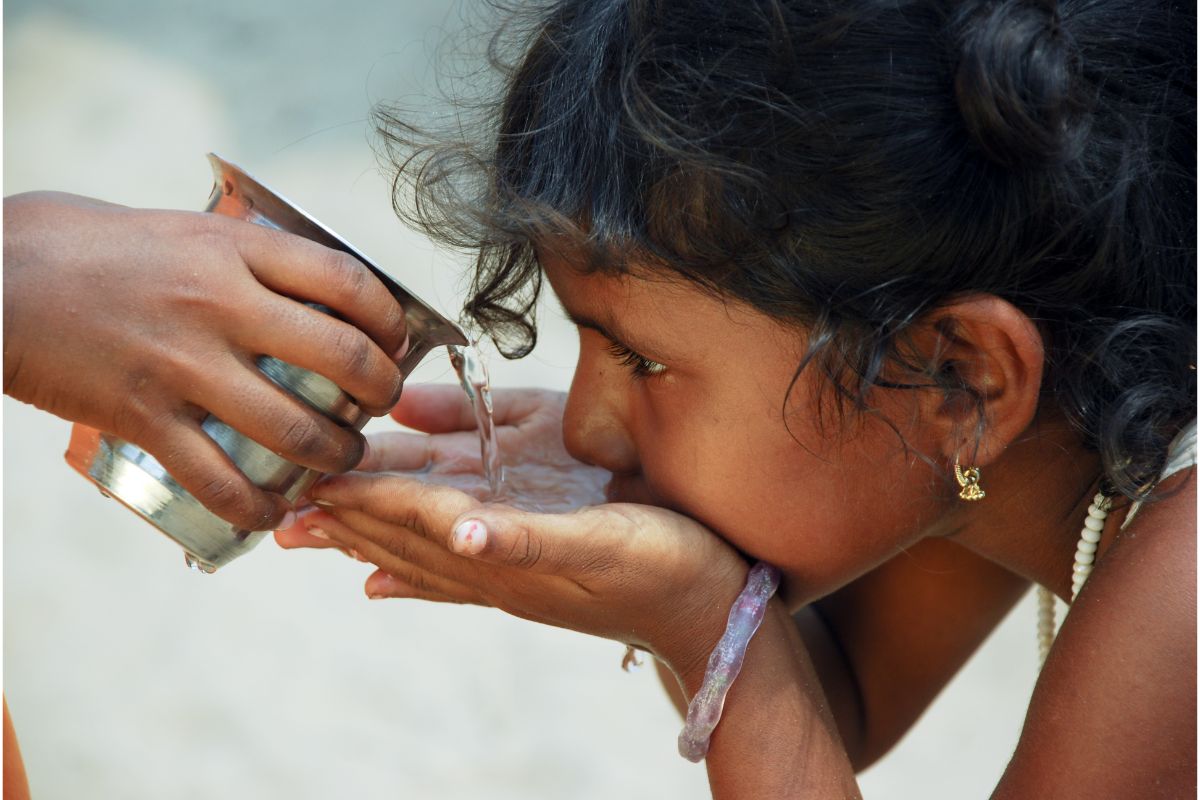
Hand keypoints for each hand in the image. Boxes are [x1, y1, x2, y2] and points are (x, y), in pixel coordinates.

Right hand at [3, 191, 407, 528]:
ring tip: (342, 459)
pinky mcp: (144, 418)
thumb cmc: (83, 245)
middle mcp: (221, 306)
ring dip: (336, 456)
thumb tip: (306, 283)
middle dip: (381, 392)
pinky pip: (218, 481)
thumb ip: (244, 256)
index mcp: (235, 250)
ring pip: (295, 430)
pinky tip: (273, 511)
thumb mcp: (180, 228)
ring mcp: (183, 366)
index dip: (391, 320)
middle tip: (379, 406)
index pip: (350, 283)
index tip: (394, 342)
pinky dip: (257, 507)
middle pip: (343, 358)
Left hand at [276, 385, 748, 675]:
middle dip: (343, 520)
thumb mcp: (604, 543)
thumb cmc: (668, 569)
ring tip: (318, 537)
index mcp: (505, 550)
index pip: (413, 514)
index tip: (304, 480)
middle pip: (402, 538)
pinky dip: (413, 573)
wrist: (713, 613)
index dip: (360, 494)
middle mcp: (498, 568)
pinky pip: (455, 576)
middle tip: (282, 511)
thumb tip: (456, 529)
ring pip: (421, 555)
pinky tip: (387, 579)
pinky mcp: (533, 579)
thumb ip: (528, 539)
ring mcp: (513, 577)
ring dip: (366, 541)